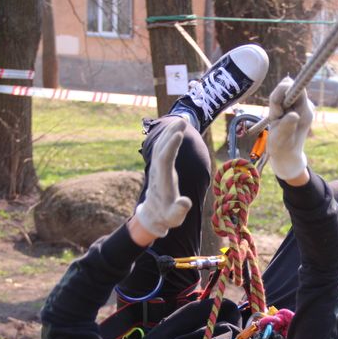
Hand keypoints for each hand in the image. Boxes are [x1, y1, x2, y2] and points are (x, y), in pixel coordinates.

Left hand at [134, 118, 192, 237]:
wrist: (153, 216)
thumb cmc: (167, 217)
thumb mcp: (174, 217)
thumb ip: (179, 210)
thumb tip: (185, 202)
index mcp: (163, 181)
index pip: (165, 159)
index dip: (171, 146)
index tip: (178, 134)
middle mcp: (158, 171)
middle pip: (162, 148)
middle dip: (171, 134)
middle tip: (183, 121)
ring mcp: (157, 168)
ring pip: (160, 146)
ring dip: (169, 133)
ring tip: (181, 121)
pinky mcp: (159, 168)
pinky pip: (162, 149)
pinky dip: (168, 138)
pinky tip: (175, 131)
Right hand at [267, 78, 313, 180]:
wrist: (286, 155)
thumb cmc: (283, 148)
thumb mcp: (283, 138)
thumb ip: (287, 124)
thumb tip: (294, 114)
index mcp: (305, 111)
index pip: (296, 88)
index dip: (283, 90)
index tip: (276, 104)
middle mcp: (304, 106)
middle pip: (288, 87)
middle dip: (277, 98)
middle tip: (276, 116)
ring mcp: (298, 106)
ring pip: (282, 92)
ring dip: (275, 104)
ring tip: (276, 119)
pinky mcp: (292, 108)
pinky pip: (280, 99)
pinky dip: (275, 107)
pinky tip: (276, 119)